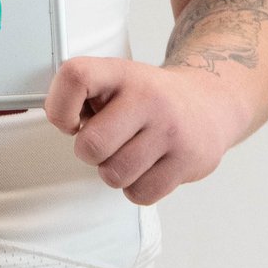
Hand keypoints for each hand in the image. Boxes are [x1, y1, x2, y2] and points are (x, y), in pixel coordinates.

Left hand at [44, 57, 248, 206]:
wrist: (210, 104)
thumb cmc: (152, 97)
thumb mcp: (118, 80)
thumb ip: (84, 96)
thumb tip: (57, 119)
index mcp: (122, 73)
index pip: (75, 77)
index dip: (59, 106)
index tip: (69, 121)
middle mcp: (149, 98)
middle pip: (91, 145)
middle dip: (89, 152)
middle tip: (105, 142)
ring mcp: (171, 131)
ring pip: (115, 175)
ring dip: (114, 171)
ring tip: (129, 153)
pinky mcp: (188, 161)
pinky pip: (140, 194)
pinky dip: (137, 187)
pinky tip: (148, 166)